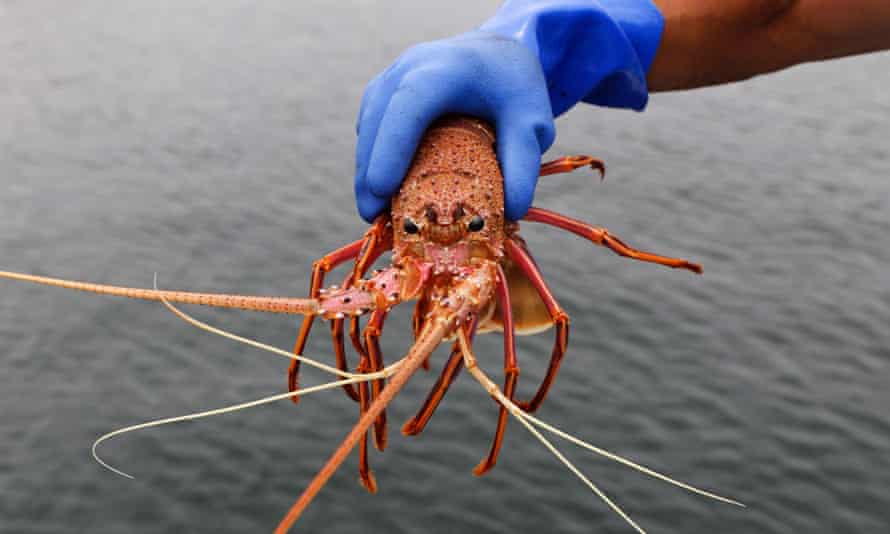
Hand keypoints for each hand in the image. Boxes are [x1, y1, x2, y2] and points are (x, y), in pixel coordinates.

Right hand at [354, 32, 554, 221]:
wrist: (499, 53)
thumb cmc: (514, 87)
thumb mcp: (531, 121)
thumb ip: (523, 162)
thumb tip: (510, 211)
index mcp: (446, 68)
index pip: (410, 103)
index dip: (392, 145)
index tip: (381, 188)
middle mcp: (410, 68)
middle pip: (379, 119)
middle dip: (369, 170)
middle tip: (372, 215)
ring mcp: (391, 78)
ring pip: (368, 126)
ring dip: (366, 169)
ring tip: (375, 212)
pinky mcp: (383, 94)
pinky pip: (370, 128)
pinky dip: (372, 160)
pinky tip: (382, 192)